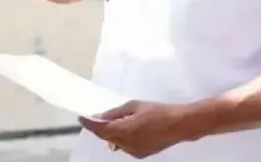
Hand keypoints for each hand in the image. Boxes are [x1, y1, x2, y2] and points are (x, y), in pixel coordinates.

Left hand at [79, 101, 194, 158]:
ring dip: (113, 133)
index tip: (81, 118)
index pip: (100, 129)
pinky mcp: (140, 154)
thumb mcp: (134, 105)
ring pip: (116, 142)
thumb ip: (116, 112)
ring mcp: (133, 151)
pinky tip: (133, 129)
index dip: (89, 124)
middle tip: (98, 117)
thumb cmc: (157, 111)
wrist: (179, 125)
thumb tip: (102, 117)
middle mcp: (125, 144)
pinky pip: (125, 146)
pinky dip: (123, 138)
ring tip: (122, 121)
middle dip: (100, 128)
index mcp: (123, 130)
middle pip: (106, 137)